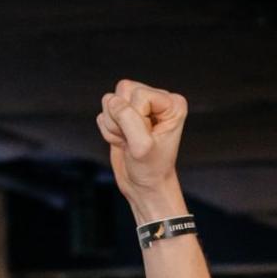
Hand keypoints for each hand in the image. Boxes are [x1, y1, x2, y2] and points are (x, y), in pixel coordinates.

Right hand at [96, 80, 188, 217]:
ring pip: (110, 100)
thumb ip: (127, 118)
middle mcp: (158, 99)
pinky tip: (123, 141)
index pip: (140, 94)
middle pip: (123, 91)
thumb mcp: (142, 146)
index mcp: (172, 103)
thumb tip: (112, 100)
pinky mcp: (124, 113)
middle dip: (122, 120)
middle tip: (134, 140)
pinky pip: (104, 113)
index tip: (146, 137)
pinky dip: (109, 131)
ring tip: (128, 141)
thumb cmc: (151, 169)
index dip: (136, 118)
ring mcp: (140, 105)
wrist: (144, 186)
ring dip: (114, 125)